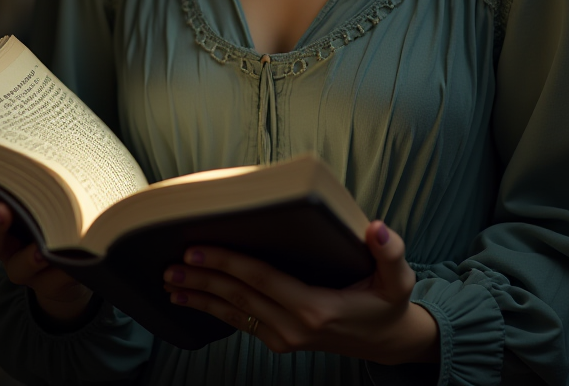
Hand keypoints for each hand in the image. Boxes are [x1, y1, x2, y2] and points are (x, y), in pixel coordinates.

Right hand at [0, 200, 92, 324]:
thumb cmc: (57, 225)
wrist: (70, 272)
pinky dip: (62, 271)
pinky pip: (53, 281)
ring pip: (20, 267)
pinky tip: (73, 260)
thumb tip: (61, 157)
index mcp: (6, 225)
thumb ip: (50, 190)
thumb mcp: (51, 205)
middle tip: (1, 209)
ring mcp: (27, 270)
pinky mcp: (50, 285)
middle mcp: (10, 249)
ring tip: (41, 251)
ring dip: (29, 258)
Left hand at [161, 220, 439, 364]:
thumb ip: (390, 252)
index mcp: (316, 307)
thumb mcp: (399, 278)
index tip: (197, 250)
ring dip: (199, 298)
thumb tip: (377, 227)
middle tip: (169, 264)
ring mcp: (284, 338)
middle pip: (239, 297)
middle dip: (202, 280)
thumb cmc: (388, 302)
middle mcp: (294, 326)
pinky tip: (192, 300)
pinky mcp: (279, 340)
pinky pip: (240, 323)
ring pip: (233, 313)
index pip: (261, 280)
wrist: (386, 341)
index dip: (228, 264)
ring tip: (170, 283)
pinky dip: (213, 310)